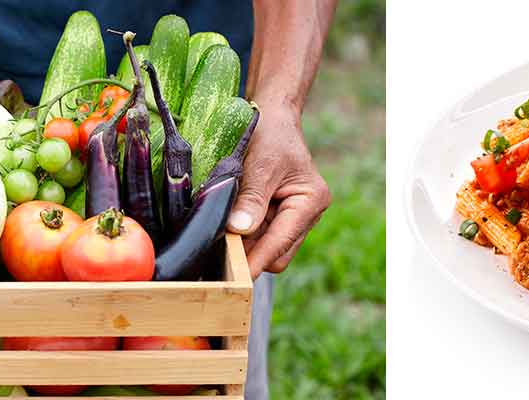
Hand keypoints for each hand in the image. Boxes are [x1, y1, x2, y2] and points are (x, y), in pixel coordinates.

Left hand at [227, 105, 330, 278]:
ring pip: (267, 247)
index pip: (282, 242)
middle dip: (250, 255)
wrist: (272, 118)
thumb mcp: (261, 164)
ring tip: (219, 237)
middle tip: (217, 253)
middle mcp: (307, 214)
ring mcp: (293, 217)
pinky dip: (243, 235)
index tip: (237, 277)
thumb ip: (252, 198)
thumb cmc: (271, 135)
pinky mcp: (278, 215)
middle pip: (277, 253)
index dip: (258, 260)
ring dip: (245, 245)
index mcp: (311, 201)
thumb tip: (239, 230)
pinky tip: (226, 227)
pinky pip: (260, 235)